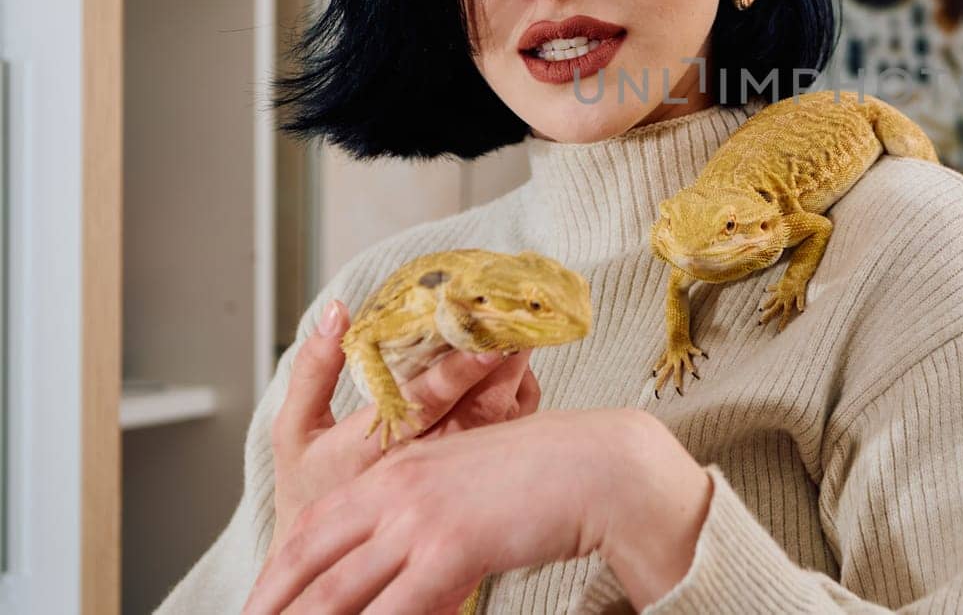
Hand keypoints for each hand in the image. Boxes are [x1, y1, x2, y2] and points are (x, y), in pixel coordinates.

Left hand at [244, 408, 713, 614]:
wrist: (601, 464)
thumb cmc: (548, 474)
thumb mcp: (470, 481)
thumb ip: (430, 512)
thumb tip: (414, 557)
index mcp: (399, 469)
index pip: (315, 527)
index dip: (278, 574)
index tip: (260, 604)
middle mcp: (398, 489)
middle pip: (310, 563)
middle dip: (275, 606)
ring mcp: (420, 518)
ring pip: (338, 594)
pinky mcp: (451, 548)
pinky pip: (394, 610)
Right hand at [267, 299, 539, 562]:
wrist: (331, 559)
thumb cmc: (311, 485)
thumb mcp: (294, 429)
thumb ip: (314, 369)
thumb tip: (338, 310)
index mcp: (373, 451)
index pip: (424, 405)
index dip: (459, 372)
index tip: (486, 338)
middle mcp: (423, 467)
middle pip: (478, 409)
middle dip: (505, 361)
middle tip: (519, 314)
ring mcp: (457, 478)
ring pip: (504, 419)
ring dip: (517, 373)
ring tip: (520, 326)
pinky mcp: (476, 481)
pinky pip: (512, 429)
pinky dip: (518, 392)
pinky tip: (511, 364)